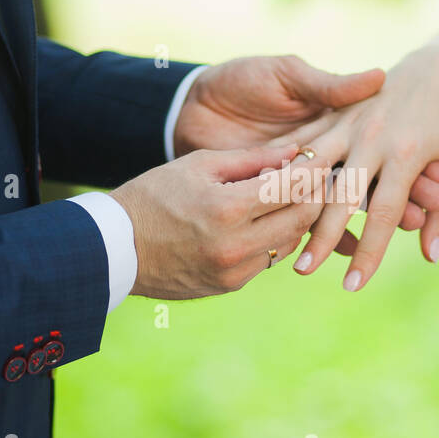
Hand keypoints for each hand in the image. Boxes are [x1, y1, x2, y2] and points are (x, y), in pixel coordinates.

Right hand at [110, 143, 333, 299]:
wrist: (115, 248)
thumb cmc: (153, 196)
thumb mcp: (199, 165)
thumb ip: (252, 158)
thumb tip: (295, 152)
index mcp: (228, 208)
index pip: (292, 186)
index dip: (314, 169)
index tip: (323, 155)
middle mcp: (236, 245)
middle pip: (302, 217)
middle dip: (316, 194)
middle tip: (319, 176)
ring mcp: (235, 270)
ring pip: (290, 241)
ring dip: (299, 217)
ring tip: (294, 195)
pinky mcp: (231, 285)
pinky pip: (268, 259)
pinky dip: (275, 237)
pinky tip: (268, 220)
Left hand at [175, 53, 438, 257]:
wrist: (195, 101)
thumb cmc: (245, 80)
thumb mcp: (288, 74)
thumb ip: (329, 84)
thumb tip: (378, 75)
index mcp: (335, 124)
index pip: (380, 148)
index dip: (408, 167)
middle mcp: (328, 153)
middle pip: (371, 181)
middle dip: (403, 200)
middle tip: (428, 216)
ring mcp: (307, 178)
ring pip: (348, 204)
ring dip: (375, 224)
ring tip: (403, 237)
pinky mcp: (281, 193)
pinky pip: (309, 220)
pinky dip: (332, 238)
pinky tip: (350, 257)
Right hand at [285, 45, 438, 290]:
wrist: (438, 67)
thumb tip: (430, 257)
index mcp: (407, 152)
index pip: (383, 213)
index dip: (368, 252)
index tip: (354, 285)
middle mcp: (373, 137)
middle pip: (340, 195)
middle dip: (321, 236)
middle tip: (304, 271)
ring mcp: (349, 122)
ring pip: (313, 168)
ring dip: (293, 202)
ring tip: (278, 231)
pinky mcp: (333, 113)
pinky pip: (302, 142)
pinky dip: (281, 166)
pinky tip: (259, 193)